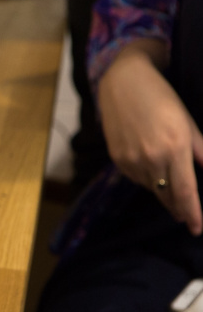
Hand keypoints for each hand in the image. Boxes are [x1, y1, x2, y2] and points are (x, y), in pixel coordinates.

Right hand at [98, 39, 202, 235]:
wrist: (123, 83)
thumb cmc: (162, 98)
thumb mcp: (187, 124)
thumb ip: (200, 151)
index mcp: (174, 148)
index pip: (185, 191)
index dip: (192, 213)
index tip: (196, 228)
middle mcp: (151, 158)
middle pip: (166, 195)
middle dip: (178, 208)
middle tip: (187, 219)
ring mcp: (131, 160)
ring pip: (150, 188)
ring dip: (162, 192)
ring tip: (169, 188)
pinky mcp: (117, 159)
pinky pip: (136, 178)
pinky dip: (146, 179)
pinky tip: (151, 170)